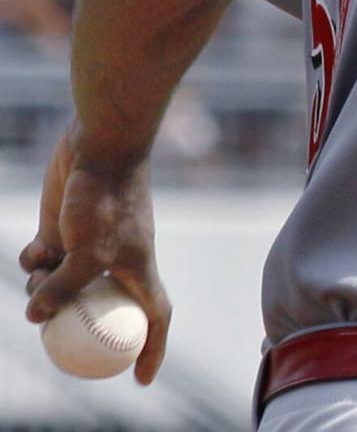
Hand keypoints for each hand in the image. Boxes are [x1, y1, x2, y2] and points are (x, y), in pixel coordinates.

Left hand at [20, 126, 170, 384]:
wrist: (100, 145)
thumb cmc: (108, 198)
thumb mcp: (88, 254)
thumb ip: (63, 290)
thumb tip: (36, 317)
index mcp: (138, 268)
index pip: (154, 316)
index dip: (153, 350)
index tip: (141, 380)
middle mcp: (116, 258)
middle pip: (100, 305)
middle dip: (75, 323)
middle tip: (53, 336)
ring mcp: (88, 242)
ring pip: (65, 284)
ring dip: (46, 291)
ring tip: (37, 281)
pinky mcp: (64, 225)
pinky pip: (46, 258)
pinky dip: (35, 262)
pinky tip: (32, 253)